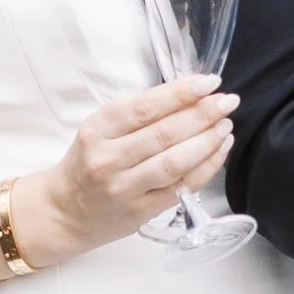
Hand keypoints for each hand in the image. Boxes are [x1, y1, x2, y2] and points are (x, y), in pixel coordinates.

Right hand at [22, 75, 234, 256]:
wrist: (66, 212)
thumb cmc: (89, 162)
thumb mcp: (101, 130)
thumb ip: (139, 114)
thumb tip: (190, 94)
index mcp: (97, 130)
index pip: (145, 108)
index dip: (181, 93)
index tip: (209, 82)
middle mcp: (108, 159)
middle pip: (164, 134)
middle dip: (203, 114)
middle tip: (228, 101)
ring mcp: (125, 189)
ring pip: (175, 162)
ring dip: (207, 142)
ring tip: (226, 126)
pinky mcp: (141, 212)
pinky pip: (181, 187)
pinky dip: (206, 168)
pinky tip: (220, 151)